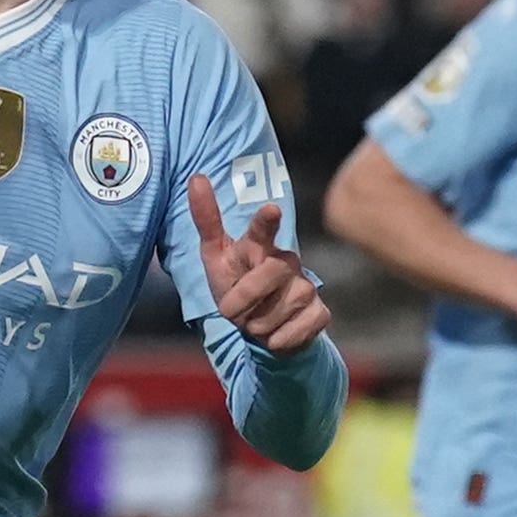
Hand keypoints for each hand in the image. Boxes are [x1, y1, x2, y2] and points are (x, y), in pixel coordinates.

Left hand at [186, 172, 329, 355]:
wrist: (260, 330)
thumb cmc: (235, 287)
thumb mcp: (215, 258)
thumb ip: (207, 221)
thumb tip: (196, 177)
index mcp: (259, 245)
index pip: (263, 229)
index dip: (266, 221)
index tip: (271, 210)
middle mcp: (286, 260)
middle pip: (266, 276)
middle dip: (244, 299)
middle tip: (234, 311)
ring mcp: (306, 286)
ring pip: (277, 310)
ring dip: (258, 323)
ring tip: (256, 319)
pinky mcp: (319, 312)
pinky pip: (294, 331)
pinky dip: (279, 339)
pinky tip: (277, 333)